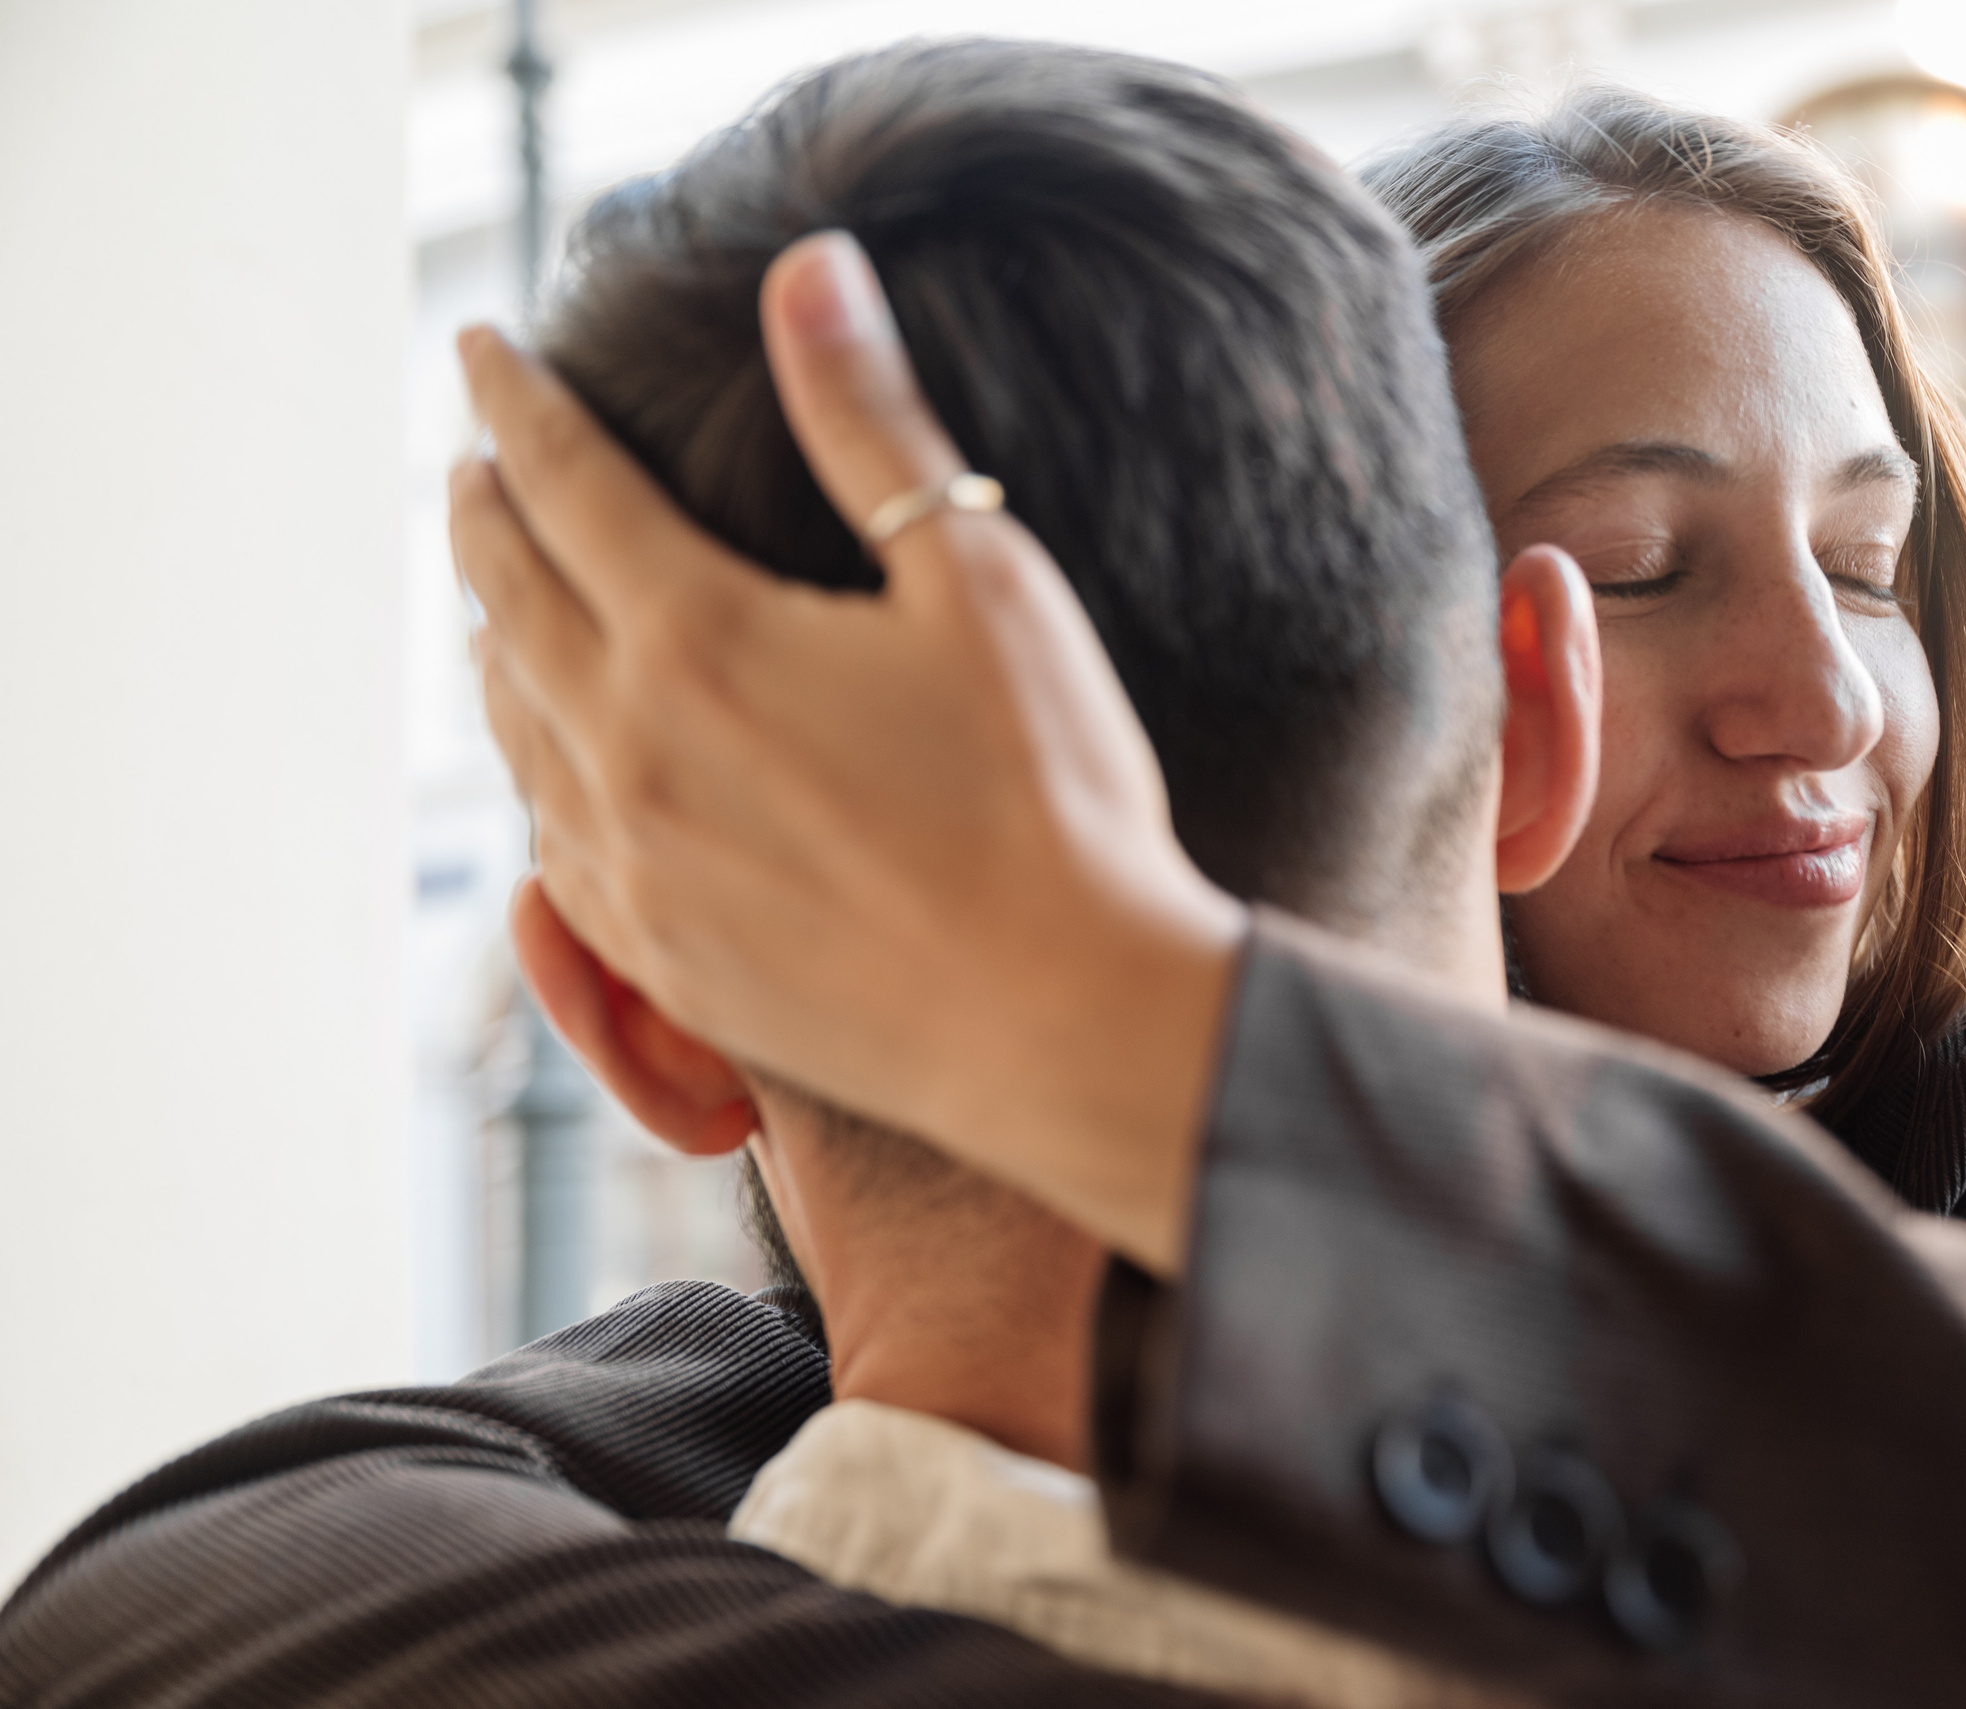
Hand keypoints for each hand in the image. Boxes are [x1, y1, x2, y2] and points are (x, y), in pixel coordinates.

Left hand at [453, 231, 1246, 1273]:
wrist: (1072, 1023)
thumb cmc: (1049, 795)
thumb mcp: (976, 580)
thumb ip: (872, 423)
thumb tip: (811, 269)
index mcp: (698, 640)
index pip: (561, 480)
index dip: (516, 400)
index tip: (479, 345)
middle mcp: (629, 752)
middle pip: (506, 596)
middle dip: (485, 509)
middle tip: (477, 457)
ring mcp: (634, 870)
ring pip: (513, 724)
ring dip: (493, 638)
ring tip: (497, 594)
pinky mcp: (664, 962)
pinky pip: (548, 846)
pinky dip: (531, 772)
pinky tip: (553, 764)